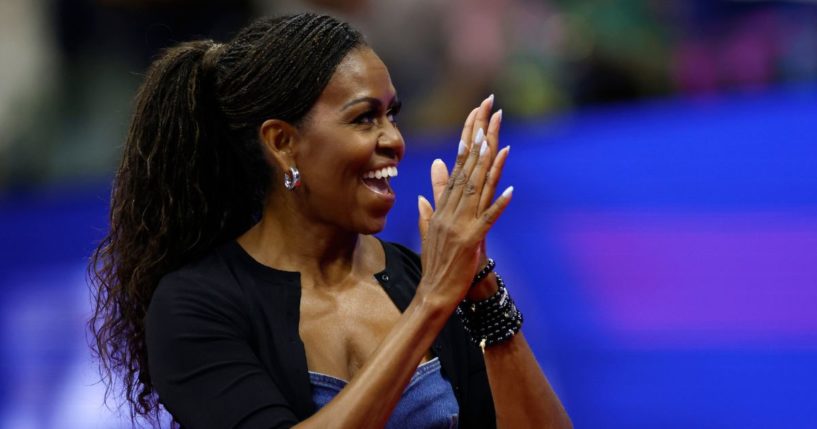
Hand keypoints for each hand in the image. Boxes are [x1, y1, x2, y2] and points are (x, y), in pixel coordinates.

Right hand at [416, 95, 511, 307]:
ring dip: (487, 162)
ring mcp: (461, 225)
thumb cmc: (436, 263)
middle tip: (488, 109)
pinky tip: (511, 190)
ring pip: (476, 188)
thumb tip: (436, 168)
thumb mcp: (432, 226)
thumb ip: (433, 197)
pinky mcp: (471, 241)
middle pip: (467, 168)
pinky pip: (488, 219)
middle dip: (478, 137)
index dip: (467, 139)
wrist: (434, 293)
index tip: (476, 116)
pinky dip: (499, 205)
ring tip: (495, 137)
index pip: (457, 165)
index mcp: (443, 206)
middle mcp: (451, 211)